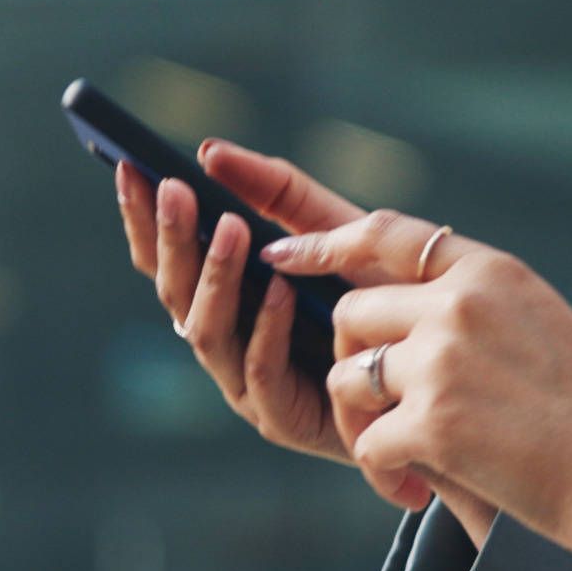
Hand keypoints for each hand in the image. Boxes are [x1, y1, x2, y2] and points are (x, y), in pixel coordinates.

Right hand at [110, 142, 361, 466]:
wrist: (444, 361)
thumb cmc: (382, 293)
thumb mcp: (330, 226)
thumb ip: (273, 190)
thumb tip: (209, 151)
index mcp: (224, 298)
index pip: (166, 258)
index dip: (142, 216)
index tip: (127, 165)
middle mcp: (226, 341)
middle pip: (175, 292)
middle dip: (171, 239)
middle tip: (172, 189)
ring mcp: (247, 385)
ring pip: (206, 333)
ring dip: (214, 277)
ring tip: (229, 228)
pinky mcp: (284, 419)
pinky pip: (260, 375)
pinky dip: (265, 329)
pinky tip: (278, 288)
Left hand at [270, 212, 571, 558]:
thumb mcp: (537, 324)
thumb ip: (472, 308)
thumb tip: (399, 319)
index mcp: (490, 271)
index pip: (385, 234)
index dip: (324, 242)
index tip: (281, 253)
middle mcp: (461, 304)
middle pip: (353, 313)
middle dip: (352, 364)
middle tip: (377, 414)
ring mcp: (444, 361)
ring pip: (350, 376)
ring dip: (361, 423)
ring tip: (401, 461)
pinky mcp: (435, 423)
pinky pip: (367, 442)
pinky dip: (382, 473)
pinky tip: (415, 493)